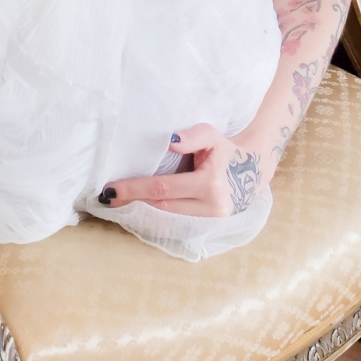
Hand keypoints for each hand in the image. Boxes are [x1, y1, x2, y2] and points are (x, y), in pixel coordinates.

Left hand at [98, 124, 267, 216]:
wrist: (253, 169)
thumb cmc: (226, 149)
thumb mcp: (212, 135)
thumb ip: (191, 136)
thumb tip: (168, 140)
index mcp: (210, 184)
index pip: (163, 189)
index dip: (135, 190)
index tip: (110, 190)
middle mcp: (212, 207)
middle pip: (162, 207)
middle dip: (133, 202)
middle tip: (107, 198)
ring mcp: (212, 220)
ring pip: (168, 217)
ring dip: (143, 210)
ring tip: (118, 203)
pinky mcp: (210, 225)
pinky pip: (178, 220)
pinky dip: (158, 214)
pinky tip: (140, 208)